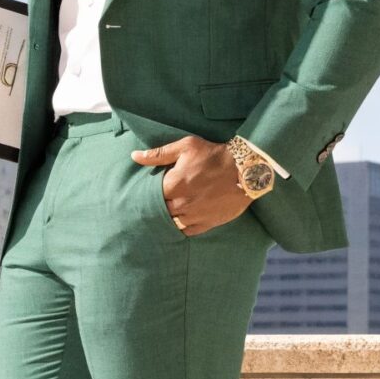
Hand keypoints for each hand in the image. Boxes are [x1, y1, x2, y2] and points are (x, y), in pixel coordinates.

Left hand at [129, 135, 253, 234]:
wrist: (245, 169)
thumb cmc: (214, 155)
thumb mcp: (186, 147)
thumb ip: (158, 154)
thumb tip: (134, 156)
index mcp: (174, 185)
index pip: (151, 196)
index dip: (149, 194)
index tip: (149, 191)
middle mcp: (182, 203)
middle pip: (161, 210)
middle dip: (159, 206)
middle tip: (160, 201)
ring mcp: (195, 215)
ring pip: (172, 222)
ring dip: (170, 217)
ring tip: (170, 210)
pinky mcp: (207, 223)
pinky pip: (187, 231)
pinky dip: (182, 226)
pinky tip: (181, 219)